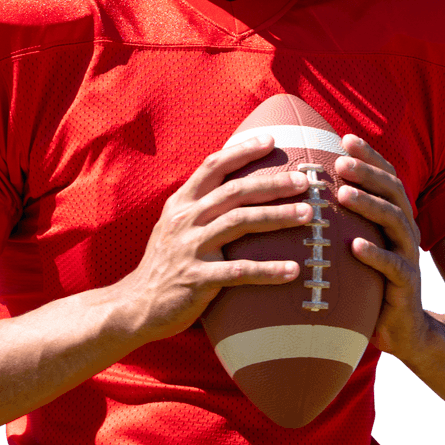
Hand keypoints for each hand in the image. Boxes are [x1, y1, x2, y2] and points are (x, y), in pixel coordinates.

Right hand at [120, 136, 312, 342]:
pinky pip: (239, 271)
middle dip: (272, 183)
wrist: (136, 305)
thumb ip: (200, 206)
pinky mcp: (197, 279)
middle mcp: (185, 220)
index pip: (212, 166)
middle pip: (234, 192)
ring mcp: (190, 248)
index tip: (271, 139)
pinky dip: (268, 270)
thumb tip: (235, 186)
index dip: (242, 151)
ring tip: (308, 215)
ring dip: (277, 217)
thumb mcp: (175, 226)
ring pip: (239, 223)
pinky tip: (293, 271)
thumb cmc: (166, 264)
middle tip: (304, 181)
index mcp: (181, 204)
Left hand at [334, 136, 432, 362]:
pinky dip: (375, 255)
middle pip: (393, 191)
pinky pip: (394, 267)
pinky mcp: (406, 286)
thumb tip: (303, 187)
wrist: (401, 330)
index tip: (345, 137)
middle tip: (341, 162)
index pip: (386, 177)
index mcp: (394, 216)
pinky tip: (355, 246)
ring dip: (369, 205)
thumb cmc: (369, 281)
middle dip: (368, 173)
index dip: (369, 156)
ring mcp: (409, 256)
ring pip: (395, 222)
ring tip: (344, 194)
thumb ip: (343, 219)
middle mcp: (406, 231)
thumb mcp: (357, 244)